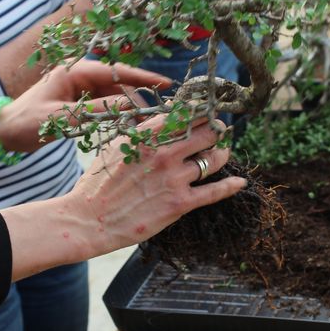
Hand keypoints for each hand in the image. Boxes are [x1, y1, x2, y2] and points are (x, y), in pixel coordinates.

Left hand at [0, 61, 172, 151]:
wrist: (2, 132)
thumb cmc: (25, 122)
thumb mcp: (61, 118)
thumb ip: (95, 111)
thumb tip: (129, 106)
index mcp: (74, 71)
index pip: (116, 72)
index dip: (142, 78)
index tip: (165, 84)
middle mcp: (79, 77)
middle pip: (118, 85)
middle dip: (137, 100)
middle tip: (155, 118)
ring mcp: (79, 90)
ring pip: (113, 98)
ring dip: (127, 111)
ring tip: (143, 126)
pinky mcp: (78, 104)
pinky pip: (104, 108)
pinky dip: (115, 118)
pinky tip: (126, 129)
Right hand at [67, 116, 245, 253]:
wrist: (90, 219)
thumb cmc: (98, 183)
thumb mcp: (115, 146)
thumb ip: (140, 132)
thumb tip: (158, 120)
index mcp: (147, 135)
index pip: (186, 114)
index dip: (201, 111)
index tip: (208, 111)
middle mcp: (164, 152)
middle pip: (206, 132)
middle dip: (217, 130)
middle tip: (221, 131)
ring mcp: (174, 178)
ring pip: (213, 159)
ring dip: (223, 154)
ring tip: (225, 152)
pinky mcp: (179, 204)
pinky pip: (214, 191)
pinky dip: (231, 186)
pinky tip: (240, 183)